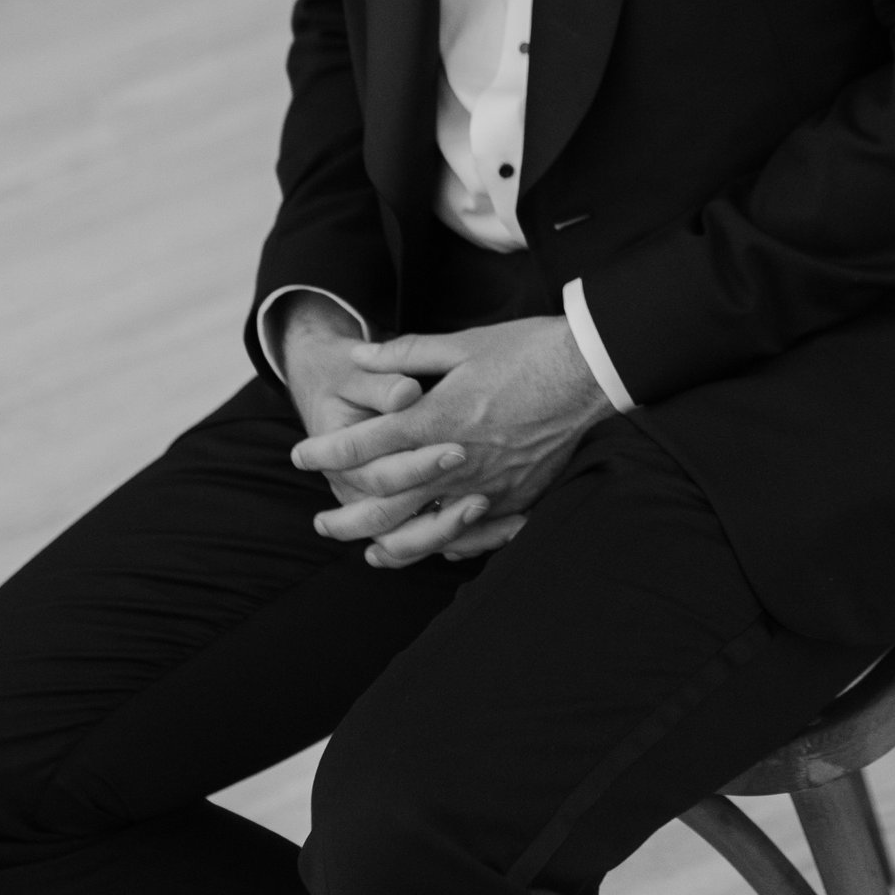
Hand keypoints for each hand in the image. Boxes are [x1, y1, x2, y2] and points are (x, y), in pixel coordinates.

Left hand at [290, 314, 608, 569]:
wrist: (592, 369)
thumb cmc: (528, 350)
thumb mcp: (463, 343)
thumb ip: (406, 353)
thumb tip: (360, 354)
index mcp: (438, 418)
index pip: (367, 445)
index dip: (327, 452)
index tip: (301, 456)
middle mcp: (458, 460)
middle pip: (387, 502)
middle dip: (346, 517)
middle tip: (321, 524)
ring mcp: (489, 484)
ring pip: (426, 530)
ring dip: (389, 544)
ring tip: (367, 551)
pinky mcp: (518, 496)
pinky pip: (473, 534)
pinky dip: (445, 545)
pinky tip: (431, 548)